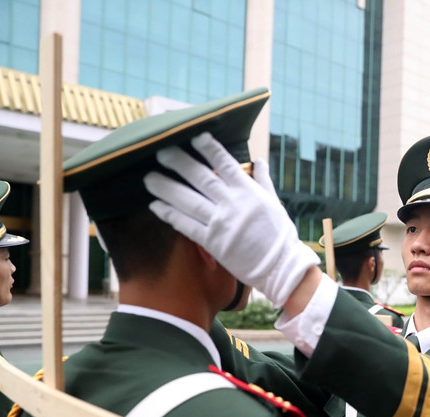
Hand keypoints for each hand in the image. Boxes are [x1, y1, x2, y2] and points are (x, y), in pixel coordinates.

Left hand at [144, 133, 319, 307]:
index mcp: (248, 191)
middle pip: (200, 178)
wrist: (280, 267)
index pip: (224, 163)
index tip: (194, 137)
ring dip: (166, 188)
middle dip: (179, 163)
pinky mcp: (213, 242)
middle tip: (160, 151)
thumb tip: (259, 160)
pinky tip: (155, 206)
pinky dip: (170, 215)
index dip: (208, 148)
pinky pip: (187, 226)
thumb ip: (263, 180)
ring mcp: (221, 223)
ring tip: (149, 178)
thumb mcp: (275, 203)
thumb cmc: (280, 235)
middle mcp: (232, 203)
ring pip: (188, 200)